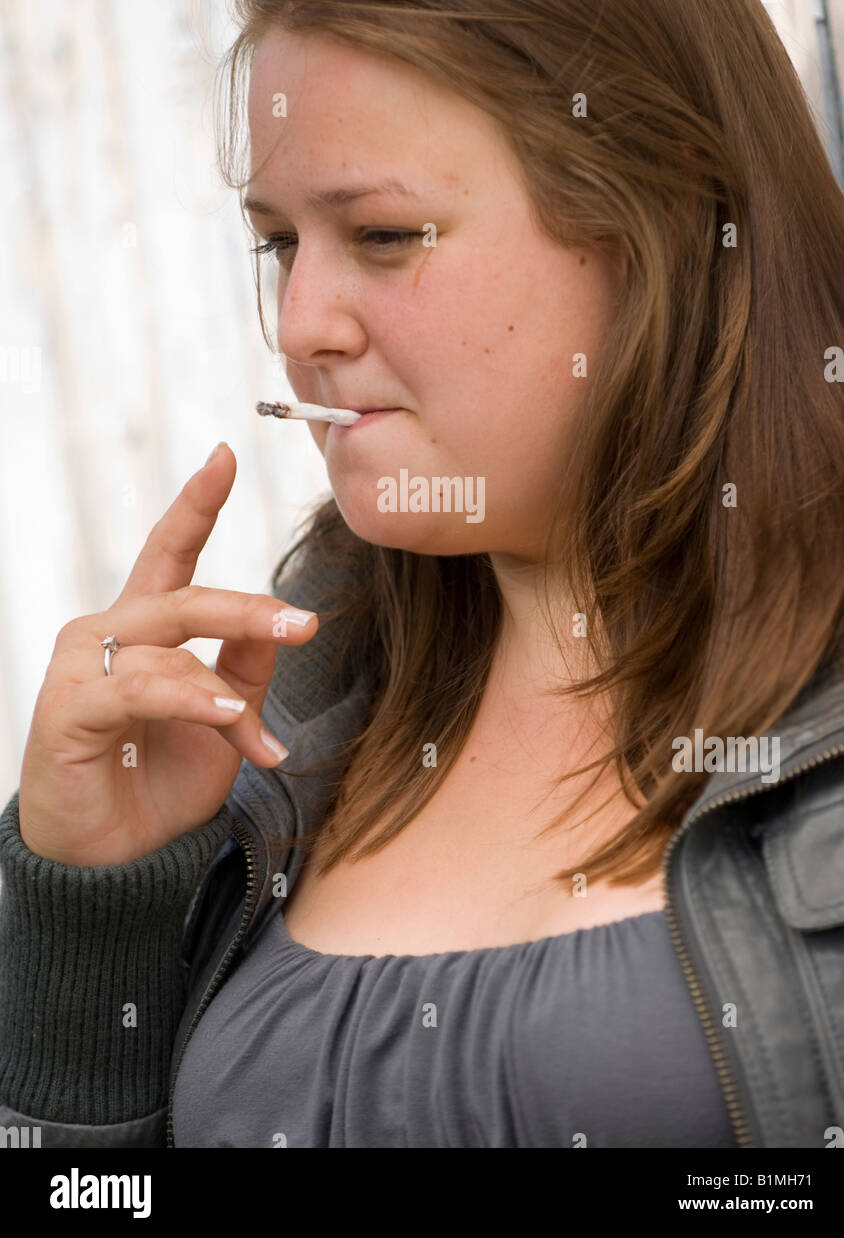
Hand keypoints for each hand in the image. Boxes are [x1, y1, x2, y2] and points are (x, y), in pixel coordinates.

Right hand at [18, 443, 317, 864]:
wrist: (112, 861)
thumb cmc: (160, 785)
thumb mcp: (223, 720)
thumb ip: (246, 668)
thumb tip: (282, 626)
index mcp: (142, 629)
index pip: (169, 552)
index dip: (196, 504)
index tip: (225, 454)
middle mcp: (106, 633)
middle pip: (184, 596)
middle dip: (248, 608)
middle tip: (305, 623)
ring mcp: (79, 666)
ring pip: (168, 648)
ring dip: (223, 692)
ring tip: (258, 734)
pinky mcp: (67, 707)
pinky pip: (139, 688)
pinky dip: (188, 700)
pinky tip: (224, 716)